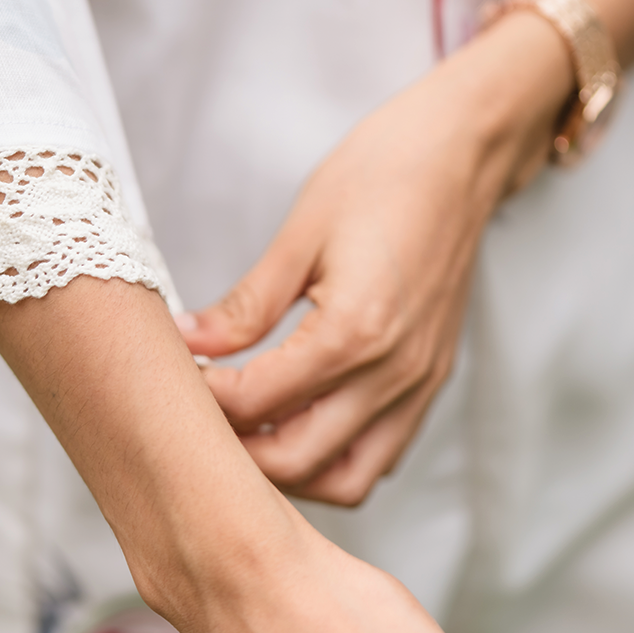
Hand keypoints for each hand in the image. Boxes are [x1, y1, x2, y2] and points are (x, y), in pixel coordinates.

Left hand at [177, 13, 572, 505]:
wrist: (462, 154)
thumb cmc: (382, 175)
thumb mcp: (299, 234)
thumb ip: (244, 305)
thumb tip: (188, 342)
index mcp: (353, 332)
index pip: (256, 403)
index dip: (203, 399)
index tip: (170, 377)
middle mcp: (393, 373)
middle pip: (296, 460)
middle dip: (236, 452)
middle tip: (196, 416)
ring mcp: (419, 384)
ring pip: (347, 478)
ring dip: (289, 470)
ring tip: (244, 429)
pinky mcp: (431, 383)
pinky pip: (380, 453)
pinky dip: (333, 457)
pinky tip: (295, 419)